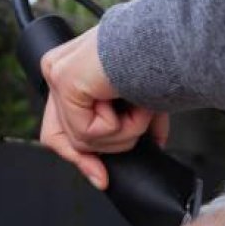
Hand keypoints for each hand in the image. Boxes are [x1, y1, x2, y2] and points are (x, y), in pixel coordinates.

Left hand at [39, 25, 168, 189]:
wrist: (168, 47)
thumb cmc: (162, 64)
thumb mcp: (146, 103)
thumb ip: (140, 123)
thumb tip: (155, 146)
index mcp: (76, 71)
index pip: (62, 123)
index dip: (80, 157)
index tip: (101, 178)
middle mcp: (60, 69)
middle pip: (56, 137)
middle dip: (84, 160)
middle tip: (103, 176)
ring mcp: (58, 73)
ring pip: (83, 139)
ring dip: (124, 134)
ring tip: (141, 110)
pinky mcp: (64, 80)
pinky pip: (87, 131)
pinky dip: (120, 127)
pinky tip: (131, 104)